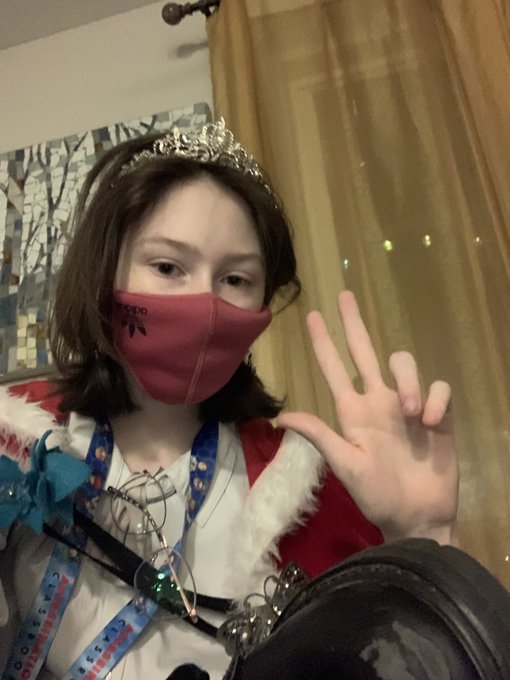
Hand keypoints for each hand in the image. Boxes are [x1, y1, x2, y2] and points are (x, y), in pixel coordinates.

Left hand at [277, 291, 457, 543]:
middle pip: (365, 351)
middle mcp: (378, 401)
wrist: (417, 518)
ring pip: (404, 363)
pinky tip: (431, 423)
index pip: (335, 369)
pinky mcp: (438, 414)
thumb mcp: (346, 465)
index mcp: (354, 412)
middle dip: (353, 323)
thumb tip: (281, 416)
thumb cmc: (378, 494)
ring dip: (409, 380)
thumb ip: (320, 436)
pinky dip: (436, 399)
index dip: (323, 343)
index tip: (311, 316)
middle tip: (343, 295)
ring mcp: (408, 405)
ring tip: (411, 413)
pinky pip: (439, 387)